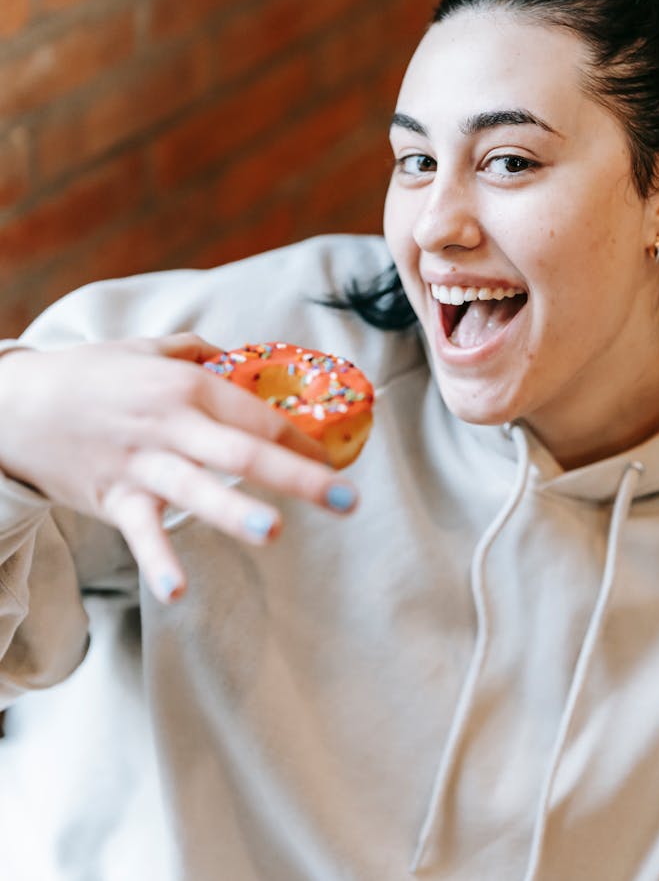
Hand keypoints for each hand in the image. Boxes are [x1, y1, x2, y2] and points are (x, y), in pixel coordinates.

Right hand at [0, 334, 357, 601]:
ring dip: (234, 511)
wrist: (18, 405)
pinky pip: (140, 532)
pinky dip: (158, 560)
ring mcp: (142, 465)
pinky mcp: (115, 498)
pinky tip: (178, 591)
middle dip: (296, 475)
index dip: (301, 439)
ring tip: (274, 532)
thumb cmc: (92, 374)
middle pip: (241, 451)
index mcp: (187, 388)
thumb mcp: (149, 350)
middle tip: (345, 499)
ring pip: (196, 489)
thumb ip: (199, 353)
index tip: (337, 461)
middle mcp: (170, 426)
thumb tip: (242, 361)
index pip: (257, 415)